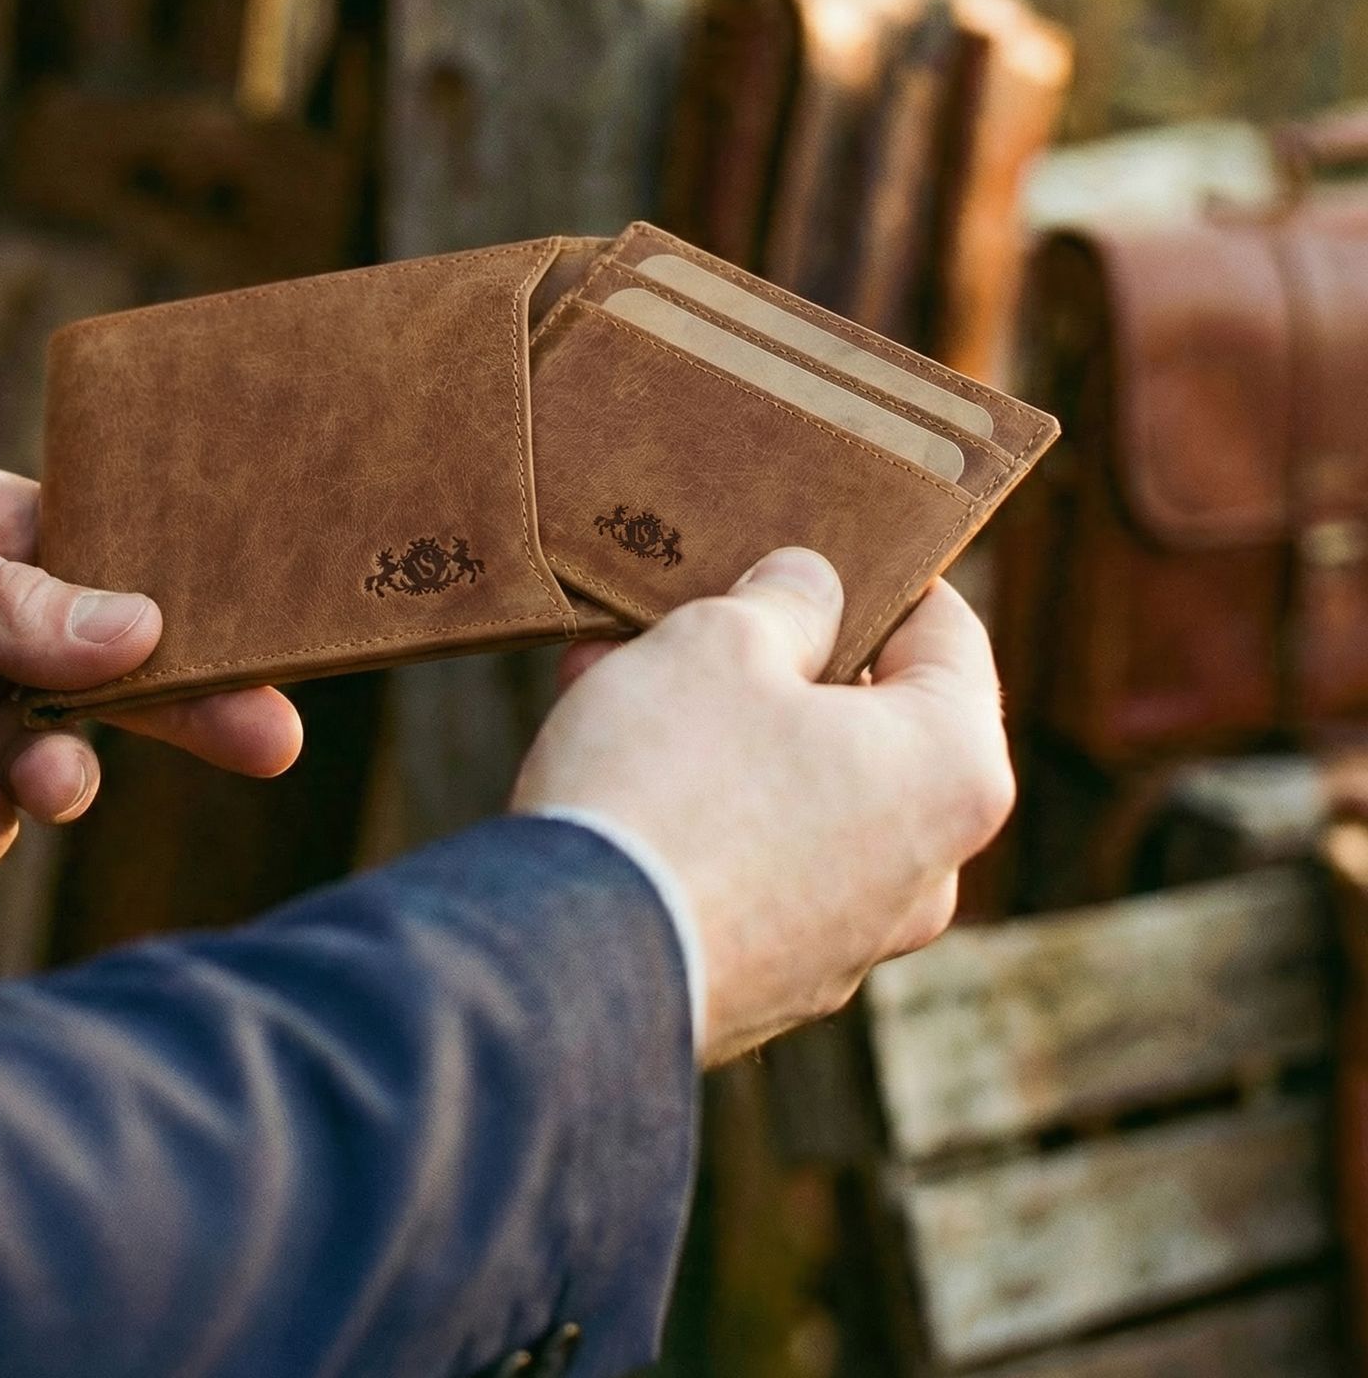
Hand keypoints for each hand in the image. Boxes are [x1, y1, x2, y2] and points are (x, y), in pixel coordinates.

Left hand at [0, 461, 302, 868]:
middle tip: (272, 743)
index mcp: (13, 540)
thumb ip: (8, 597)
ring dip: (65, 781)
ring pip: (50, 761)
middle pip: (119, 681)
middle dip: (195, 715)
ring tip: (50, 783)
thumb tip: (144, 631)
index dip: (204, 626)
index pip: (132, 582)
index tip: (273, 660)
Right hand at [511, 549, 1012, 1065]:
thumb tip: (813, 590)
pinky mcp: (772, 983)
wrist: (571, 964)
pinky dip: (702, 804)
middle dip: (777, 657)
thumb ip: (785, 601)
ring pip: (801, 792)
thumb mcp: (722, 640)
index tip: (820, 543)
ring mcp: (850, 940)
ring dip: (724, 725)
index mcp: (953, 771)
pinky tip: (615, 757)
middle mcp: (927, 870)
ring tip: (618, 668)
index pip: (950, 635)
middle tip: (698, 605)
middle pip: (869, 721)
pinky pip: (755, 862)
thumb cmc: (670, 782)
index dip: (883, 576)